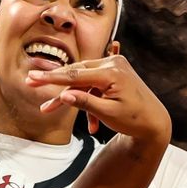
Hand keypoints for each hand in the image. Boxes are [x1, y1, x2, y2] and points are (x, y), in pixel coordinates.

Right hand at [26, 55, 170, 141]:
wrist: (155, 122)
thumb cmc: (134, 120)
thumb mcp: (108, 114)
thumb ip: (85, 103)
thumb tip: (64, 96)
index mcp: (112, 73)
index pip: (75, 75)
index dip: (52, 78)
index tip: (33, 78)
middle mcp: (113, 64)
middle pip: (76, 73)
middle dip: (55, 85)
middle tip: (31, 84)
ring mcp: (115, 66)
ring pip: (83, 80)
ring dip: (72, 98)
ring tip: (49, 110)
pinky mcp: (114, 72)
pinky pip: (93, 84)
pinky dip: (88, 99)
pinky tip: (91, 124)